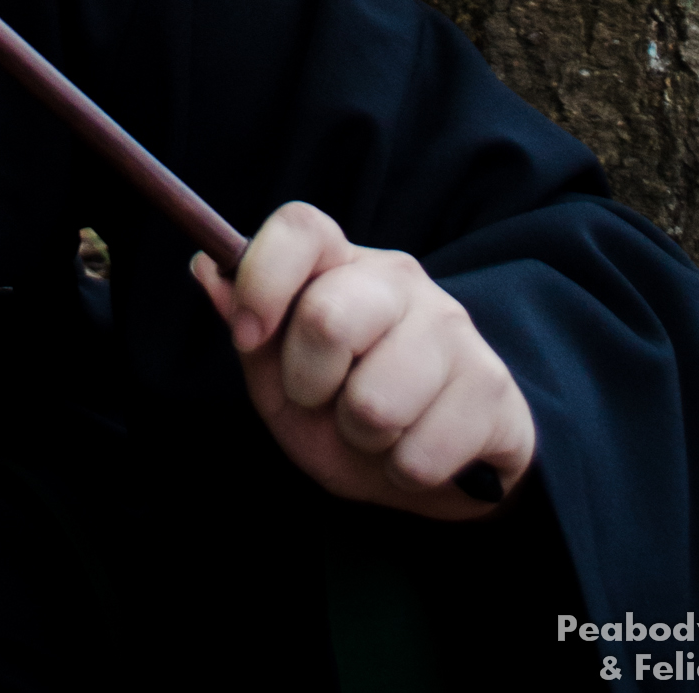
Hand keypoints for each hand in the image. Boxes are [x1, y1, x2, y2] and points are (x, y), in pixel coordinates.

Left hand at [192, 201, 535, 520]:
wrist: (440, 464)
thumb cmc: (345, 412)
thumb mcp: (283, 381)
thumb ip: (250, 331)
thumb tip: (204, 267)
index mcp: (341, 266)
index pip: (301, 227)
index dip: (263, 277)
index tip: (248, 335)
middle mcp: (400, 280)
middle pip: (328, 317)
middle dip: (308, 385)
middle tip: (325, 402)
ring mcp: (453, 327)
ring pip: (374, 403)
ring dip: (361, 440)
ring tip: (376, 431)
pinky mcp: (493, 386)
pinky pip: (420, 455)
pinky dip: (404, 472)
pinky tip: (418, 449)